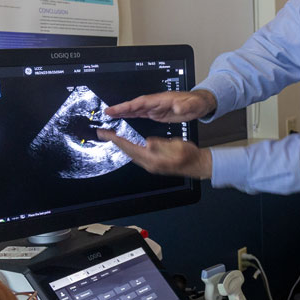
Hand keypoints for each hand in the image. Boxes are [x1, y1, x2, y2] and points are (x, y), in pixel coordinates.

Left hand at [96, 130, 211, 178]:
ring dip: (120, 146)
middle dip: (114, 142)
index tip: (104, 133)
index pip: (129, 147)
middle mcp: (149, 164)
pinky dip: (129, 149)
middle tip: (102, 133)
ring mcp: (151, 166)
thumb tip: (148, 143)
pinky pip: (136, 156)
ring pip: (130, 155)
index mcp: (154, 160)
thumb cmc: (190, 155)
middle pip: (127, 152)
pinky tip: (127, 144)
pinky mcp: (153, 164)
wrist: (197, 165)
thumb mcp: (177, 146)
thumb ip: (161, 145)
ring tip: (112, 137)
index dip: (115, 139)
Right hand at [105, 89, 216, 122]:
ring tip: (110, 115)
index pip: (142, 102)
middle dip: (121, 108)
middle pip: (135, 105)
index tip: (117, 108)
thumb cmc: (197, 103)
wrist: (200, 104)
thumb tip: (178, 106)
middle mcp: (156, 102)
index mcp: (162, 99)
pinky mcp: (157, 113)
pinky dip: (131, 115)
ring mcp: (156, 108)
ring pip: (136, 109)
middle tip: (106, 112)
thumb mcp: (194, 104)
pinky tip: (123, 118)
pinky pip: (141, 114)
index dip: (129, 105)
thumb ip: (185, 105)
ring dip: (123, 112)